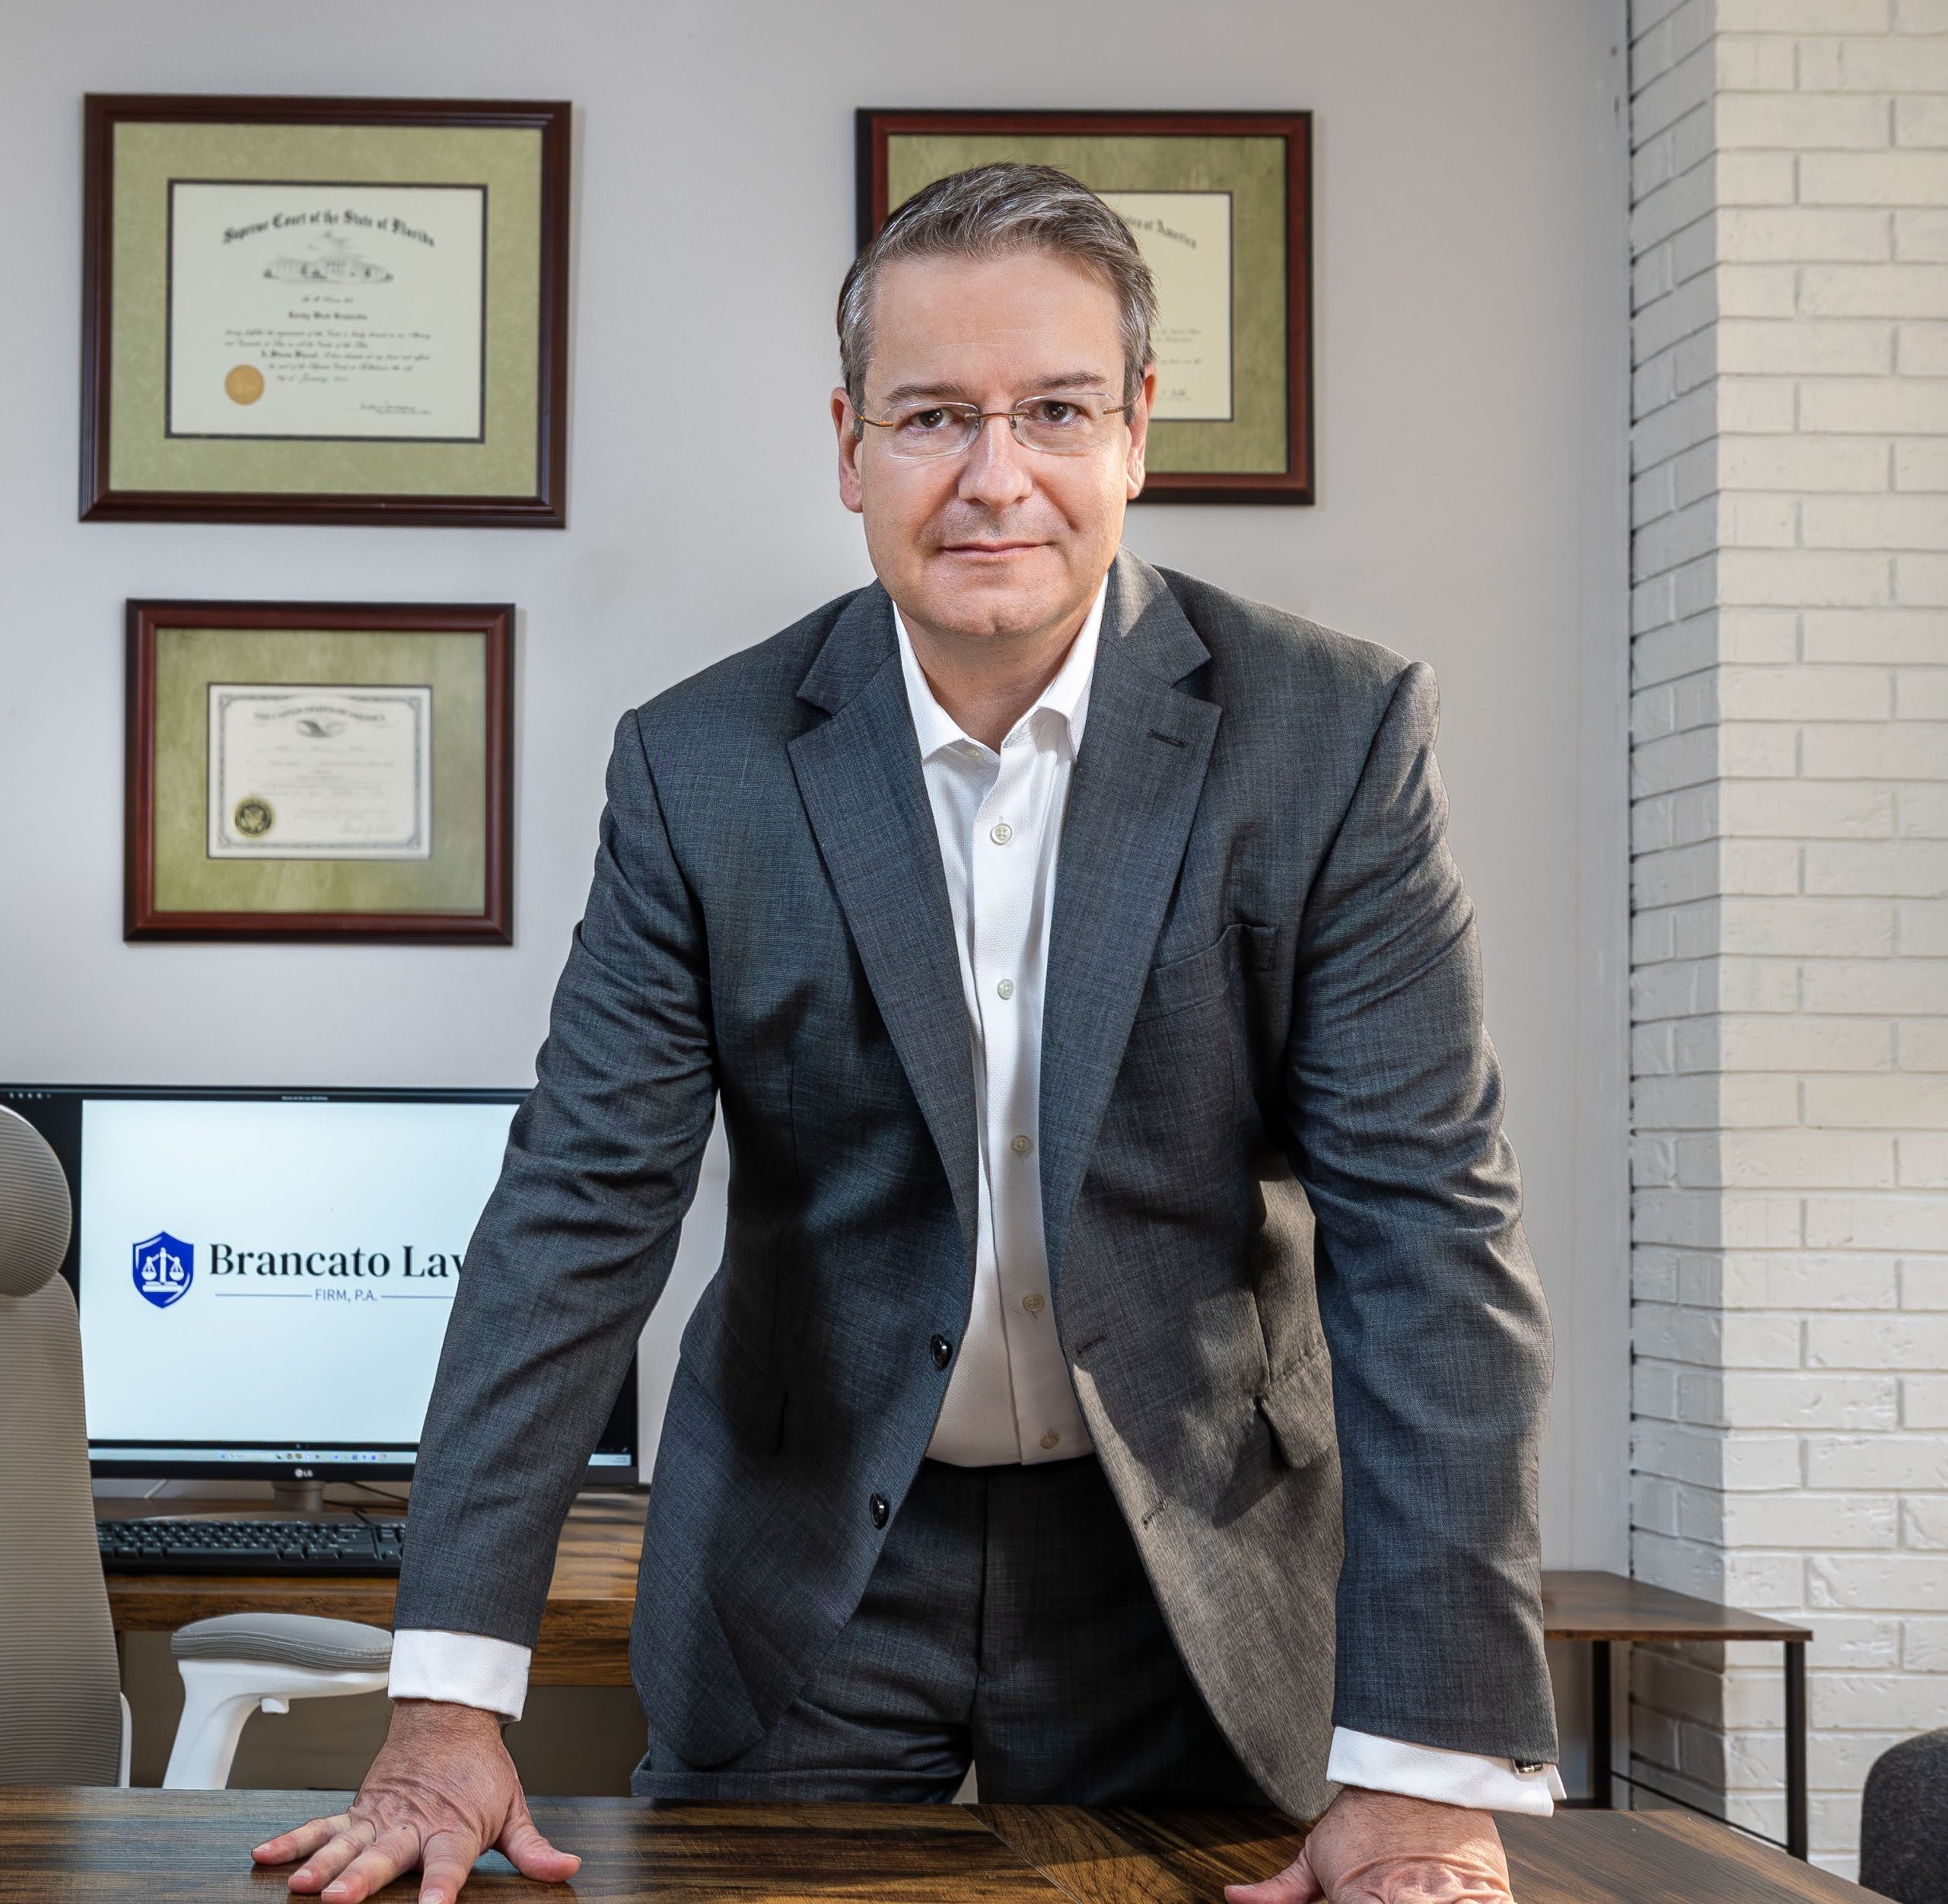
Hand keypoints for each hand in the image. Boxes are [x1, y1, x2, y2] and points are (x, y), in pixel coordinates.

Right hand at [250, 1699, 580, 1903]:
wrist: (450, 1716)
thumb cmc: (480, 1770)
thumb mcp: (513, 1808)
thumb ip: (532, 1849)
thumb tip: (567, 1869)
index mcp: (454, 1829)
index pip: (449, 1865)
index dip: (442, 1889)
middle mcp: (412, 1825)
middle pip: (386, 1857)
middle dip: (362, 1880)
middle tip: (341, 1899)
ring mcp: (380, 1818)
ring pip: (347, 1843)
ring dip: (322, 1864)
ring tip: (302, 1885)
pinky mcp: (358, 1812)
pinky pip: (321, 1827)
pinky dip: (293, 1841)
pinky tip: (265, 1857)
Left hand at [1223, 1787, 1511, 1902]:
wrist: (1418, 1767)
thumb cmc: (1369, 1814)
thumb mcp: (1319, 1852)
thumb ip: (1281, 1890)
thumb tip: (1235, 1897)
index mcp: (1360, 1903)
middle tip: (1384, 1897)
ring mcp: (1453, 1903)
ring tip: (1413, 1895)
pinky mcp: (1491, 1895)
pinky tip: (1455, 1898)